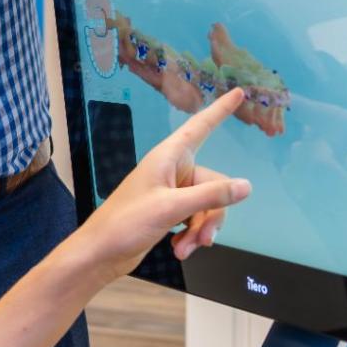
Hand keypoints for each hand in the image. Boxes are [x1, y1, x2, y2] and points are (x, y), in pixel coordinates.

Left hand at [71, 87, 251, 281]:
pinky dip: (191, 235)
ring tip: (185, 249)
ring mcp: (171, 192)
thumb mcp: (171, 208)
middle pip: (214, 185)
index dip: (220, 110)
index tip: (238, 92)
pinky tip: (180, 249)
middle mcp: (172, 170)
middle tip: (203, 240)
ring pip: (207, 206)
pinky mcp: (169, 212)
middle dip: (211, 216)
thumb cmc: (125, 223)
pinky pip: (195, 218)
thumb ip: (210, 196)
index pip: (201, 126)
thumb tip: (246, 186)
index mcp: (168, 157)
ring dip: (200, 230)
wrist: (100, 254)